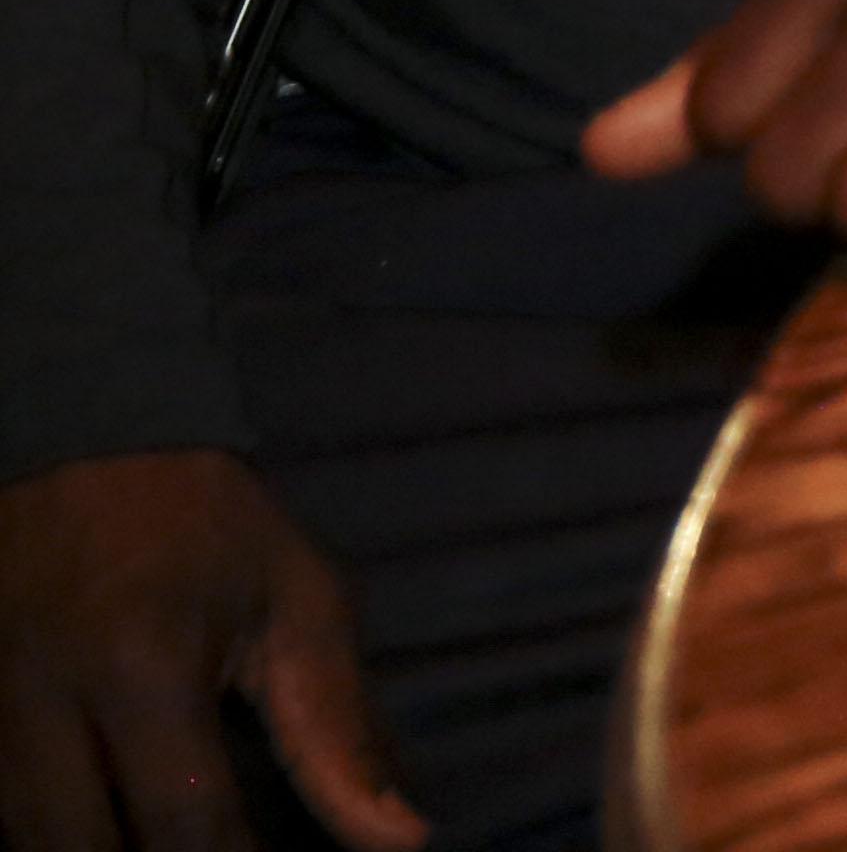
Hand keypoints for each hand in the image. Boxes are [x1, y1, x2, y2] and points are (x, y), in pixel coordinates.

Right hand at [0, 452, 416, 851]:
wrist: (83, 443)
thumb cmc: (206, 525)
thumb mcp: (297, 600)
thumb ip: (338, 726)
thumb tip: (401, 839)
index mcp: (142, 667)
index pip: (187, 823)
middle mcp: (41, 700)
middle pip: (79, 851)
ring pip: (23, 840)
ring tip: (165, 846)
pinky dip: (43, 833)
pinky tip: (100, 827)